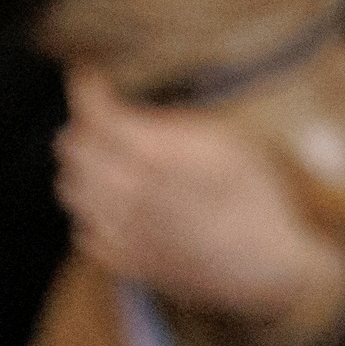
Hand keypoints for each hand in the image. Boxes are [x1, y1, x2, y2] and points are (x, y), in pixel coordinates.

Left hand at [52, 74, 344, 345]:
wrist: (272, 267)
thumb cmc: (260, 199)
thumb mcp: (229, 144)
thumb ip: (174, 127)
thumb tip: (128, 113)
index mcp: (157, 160)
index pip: (97, 118)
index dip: (86, 92)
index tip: (89, 77)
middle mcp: (132, 197)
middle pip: (75, 151)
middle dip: (83, 127)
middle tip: (102, 117)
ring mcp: (127, 234)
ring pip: (72, 191)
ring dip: (81, 168)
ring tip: (103, 158)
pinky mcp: (130, 265)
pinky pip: (85, 233)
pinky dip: (90, 213)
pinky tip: (112, 206)